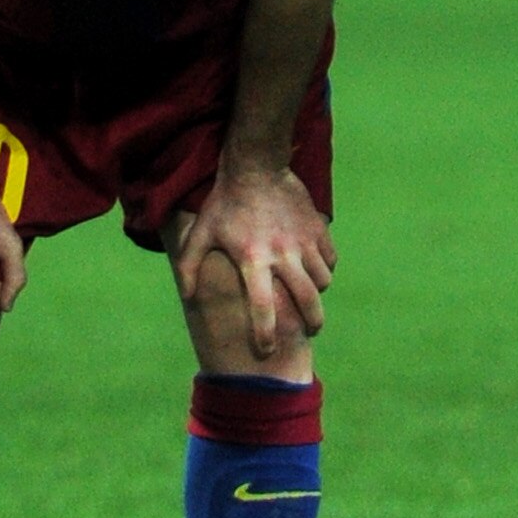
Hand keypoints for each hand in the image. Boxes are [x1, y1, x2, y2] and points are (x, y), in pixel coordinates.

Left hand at [174, 164, 335, 359]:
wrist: (256, 166)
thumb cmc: (224, 203)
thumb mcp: (200, 233)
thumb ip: (189, 266)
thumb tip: (187, 297)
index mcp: (253, 260)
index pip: (263, 307)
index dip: (265, 333)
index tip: (266, 351)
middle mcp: (282, 255)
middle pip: (307, 300)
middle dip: (311, 323)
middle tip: (309, 330)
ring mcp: (304, 241)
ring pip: (322, 281)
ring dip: (318, 294)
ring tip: (310, 298)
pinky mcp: (317, 229)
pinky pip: (330, 259)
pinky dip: (325, 269)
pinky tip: (315, 269)